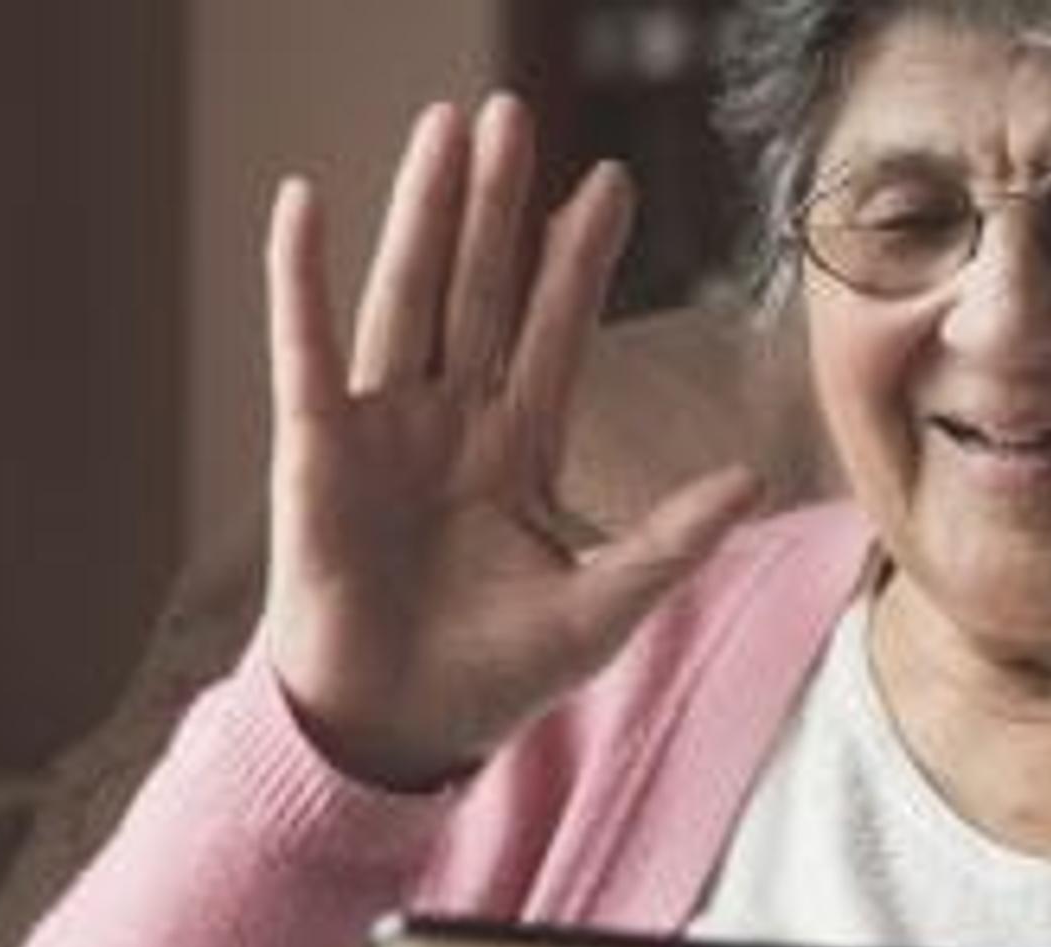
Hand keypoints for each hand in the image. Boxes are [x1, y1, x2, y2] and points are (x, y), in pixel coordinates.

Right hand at [258, 95, 761, 789]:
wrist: (395, 731)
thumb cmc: (492, 678)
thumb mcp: (601, 610)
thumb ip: (668, 541)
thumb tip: (750, 482)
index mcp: (516, 449)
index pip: (555, 331)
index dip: (578, 259)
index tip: (608, 182)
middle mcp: (449, 422)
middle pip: (481, 289)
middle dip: (500, 204)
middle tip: (516, 112)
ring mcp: (381, 427)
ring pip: (408, 295)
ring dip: (422, 213)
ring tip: (443, 127)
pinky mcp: (316, 448)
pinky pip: (307, 347)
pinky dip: (300, 276)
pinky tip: (305, 203)